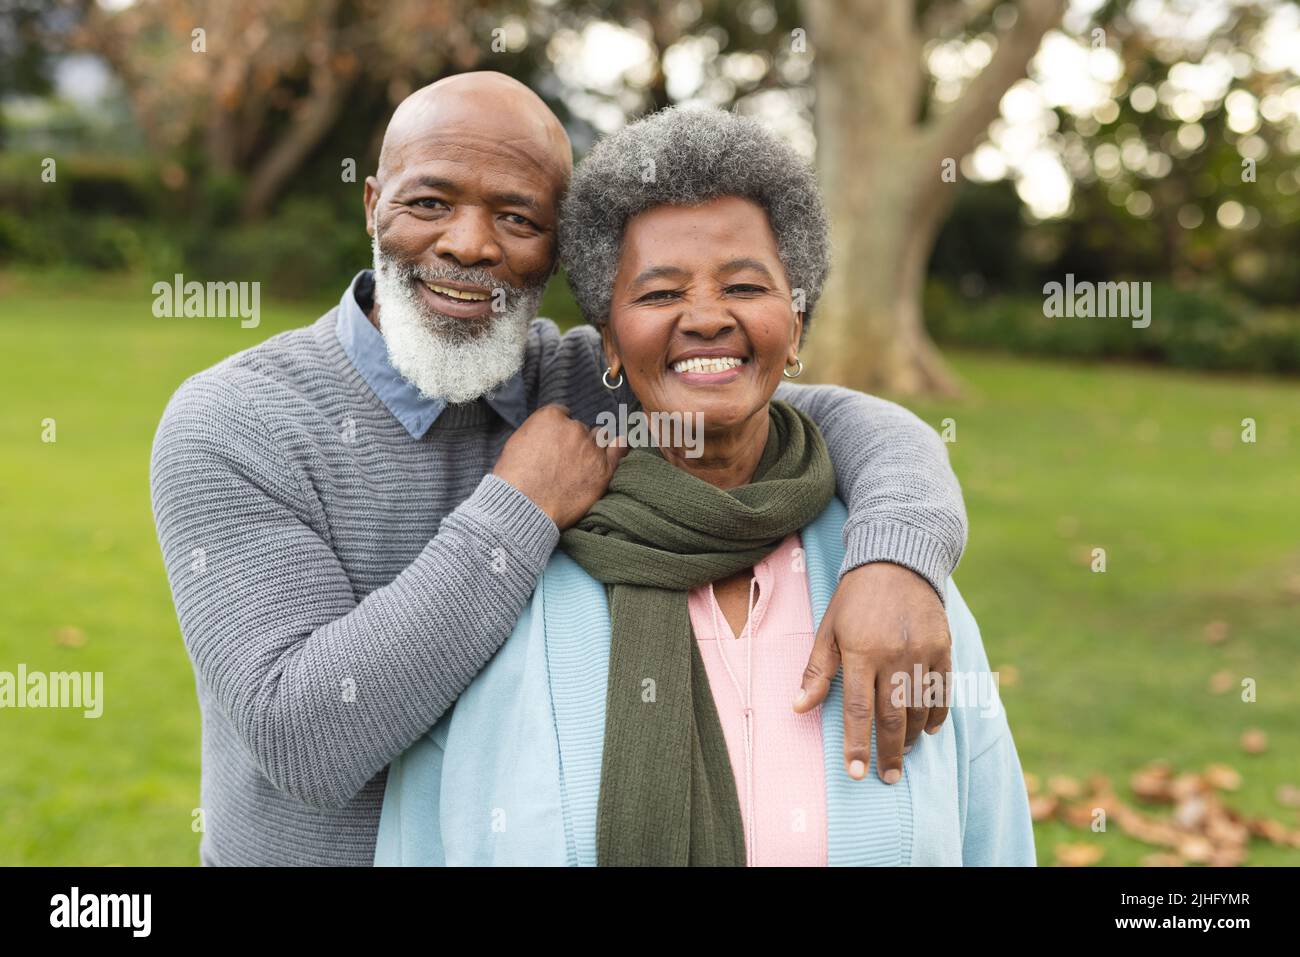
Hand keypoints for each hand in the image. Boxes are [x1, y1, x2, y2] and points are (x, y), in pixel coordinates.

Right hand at [493, 404, 626, 528]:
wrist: (524, 507)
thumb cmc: (513, 479)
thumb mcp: (516, 443)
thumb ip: (537, 431)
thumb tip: (546, 434)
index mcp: (550, 417)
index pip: (562, 414)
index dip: (558, 429)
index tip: (555, 442)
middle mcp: (574, 428)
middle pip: (580, 429)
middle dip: (574, 441)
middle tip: (565, 460)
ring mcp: (591, 448)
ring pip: (600, 438)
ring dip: (593, 447)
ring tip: (582, 465)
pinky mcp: (604, 469)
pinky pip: (620, 449)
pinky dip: (618, 448)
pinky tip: (617, 449)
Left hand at [793, 562, 951, 783]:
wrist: (897, 562)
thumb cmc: (855, 599)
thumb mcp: (828, 630)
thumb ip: (817, 671)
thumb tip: (799, 708)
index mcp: (861, 652)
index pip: (859, 710)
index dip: (857, 745)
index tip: (856, 773)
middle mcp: (894, 656)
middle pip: (893, 718)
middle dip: (889, 753)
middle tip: (888, 777)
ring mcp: (923, 653)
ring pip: (920, 709)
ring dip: (911, 736)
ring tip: (902, 753)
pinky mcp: (944, 648)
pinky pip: (942, 692)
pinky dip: (936, 715)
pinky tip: (928, 730)